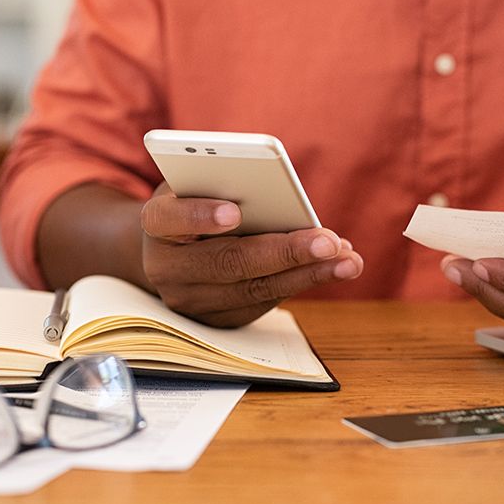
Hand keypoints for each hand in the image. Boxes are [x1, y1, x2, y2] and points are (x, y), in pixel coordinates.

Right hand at [140, 184, 363, 326]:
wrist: (170, 250)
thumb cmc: (194, 202)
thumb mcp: (199, 182)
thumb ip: (224, 183)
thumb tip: (281, 197)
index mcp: (156, 223)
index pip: (168, 219)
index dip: (199, 216)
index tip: (234, 213)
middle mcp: (166, 268)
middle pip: (226, 263)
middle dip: (283, 252)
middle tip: (327, 242)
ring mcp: (189, 301)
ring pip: (253, 289)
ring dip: (307, 274)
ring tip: (347, 259)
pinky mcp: (216, 321)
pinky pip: (263, 303)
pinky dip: (302, 283)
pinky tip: (335, 267)